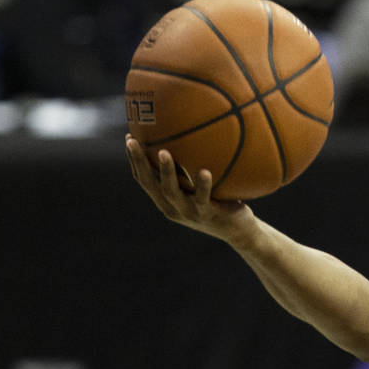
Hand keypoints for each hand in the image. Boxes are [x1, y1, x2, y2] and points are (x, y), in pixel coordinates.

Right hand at [125, 136, 252, 240]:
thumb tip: (190, 136)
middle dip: (139, 162)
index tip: (129, 138)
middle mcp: (173, 207)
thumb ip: (191, 170)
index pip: (144, 179)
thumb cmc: (221, 203)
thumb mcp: (201, 187)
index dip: (134, 160)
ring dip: (166, 171)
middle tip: (133, 141)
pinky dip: (203, 185)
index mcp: (167, 201)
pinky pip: (203, 198)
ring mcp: (189, 212)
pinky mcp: (207, 215)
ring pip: (171, 191)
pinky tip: (205, 171)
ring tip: (163, 152)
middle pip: (149, 183)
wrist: (239, 231)